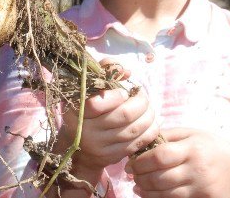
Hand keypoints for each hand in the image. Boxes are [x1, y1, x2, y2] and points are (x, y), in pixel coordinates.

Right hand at [53, 59, 159, 182]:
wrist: (78, 149)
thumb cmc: (84, 111)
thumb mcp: (86, 89)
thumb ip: (104, 72)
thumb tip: (127, 71)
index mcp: (77, 111)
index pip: (97, 103)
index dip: (117, 95)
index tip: (124, 92)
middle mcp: (86, 131)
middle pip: (123, 115)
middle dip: (141, 103)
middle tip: (143, 96)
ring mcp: (99, 147)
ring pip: (134, 130)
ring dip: (149, 116)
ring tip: (150, 108)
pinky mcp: (111, 158)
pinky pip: (137, 143)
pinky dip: (150, 131)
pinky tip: (152, 123)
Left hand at [125, 128, 229, 197]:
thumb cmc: (213, 148)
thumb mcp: (193, 134)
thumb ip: (169, 135)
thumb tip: (142, 138)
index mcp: (193, 148)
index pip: (160, 156)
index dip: (140, 162)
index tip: (130, 163)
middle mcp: (197, 169)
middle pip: (160, 178)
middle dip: (140, 178)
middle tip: (132, 175)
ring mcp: (201, 187)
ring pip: (165, 194)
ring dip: (146, 191)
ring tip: (138, 185)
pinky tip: (150, 194)